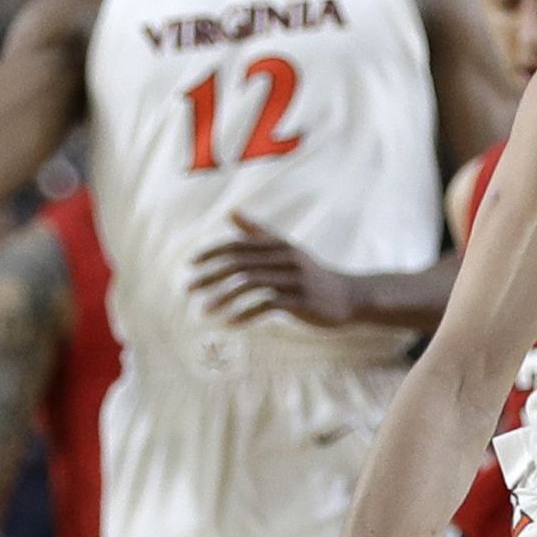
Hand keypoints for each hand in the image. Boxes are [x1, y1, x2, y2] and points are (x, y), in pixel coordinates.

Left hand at [187, 210, 351, 327]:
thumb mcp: (285, 249)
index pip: (238, 245)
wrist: (349, 296)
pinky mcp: (301, 300)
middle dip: (210, 276)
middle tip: (188, 289)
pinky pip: (267, 305)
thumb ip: (257, 233)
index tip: (191, 265)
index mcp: (278, 245)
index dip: (212, 253)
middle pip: (240, 263)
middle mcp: (285, 257)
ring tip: (204, 311)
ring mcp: (294, 279)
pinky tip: (230, 323)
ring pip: (250, 284)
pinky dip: (246, 313)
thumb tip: (231, 213)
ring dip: (223, 298)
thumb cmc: (310, 273)